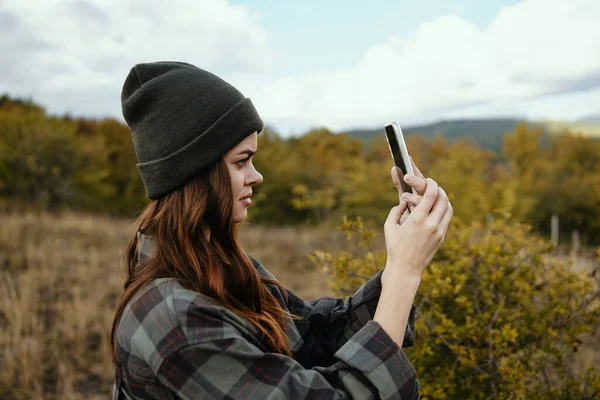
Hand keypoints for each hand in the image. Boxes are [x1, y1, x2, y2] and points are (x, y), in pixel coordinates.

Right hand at [383, 160, 452, 281]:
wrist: (406, 268)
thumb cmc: (395, 246)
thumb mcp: (389, 226)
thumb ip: (396, 210)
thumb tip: (405, 201)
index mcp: (418, 219)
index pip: (431, 194)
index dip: (431, 184)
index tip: (428, 180)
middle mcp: (431, 224)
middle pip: (443, 199)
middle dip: (439, 189)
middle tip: (433, 186)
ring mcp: (439, 232)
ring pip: (449, 208)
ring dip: (444, 199)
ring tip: (436, 195)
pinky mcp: (442, 238)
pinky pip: (447, 219)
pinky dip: (444, 210)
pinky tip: (437, 208)